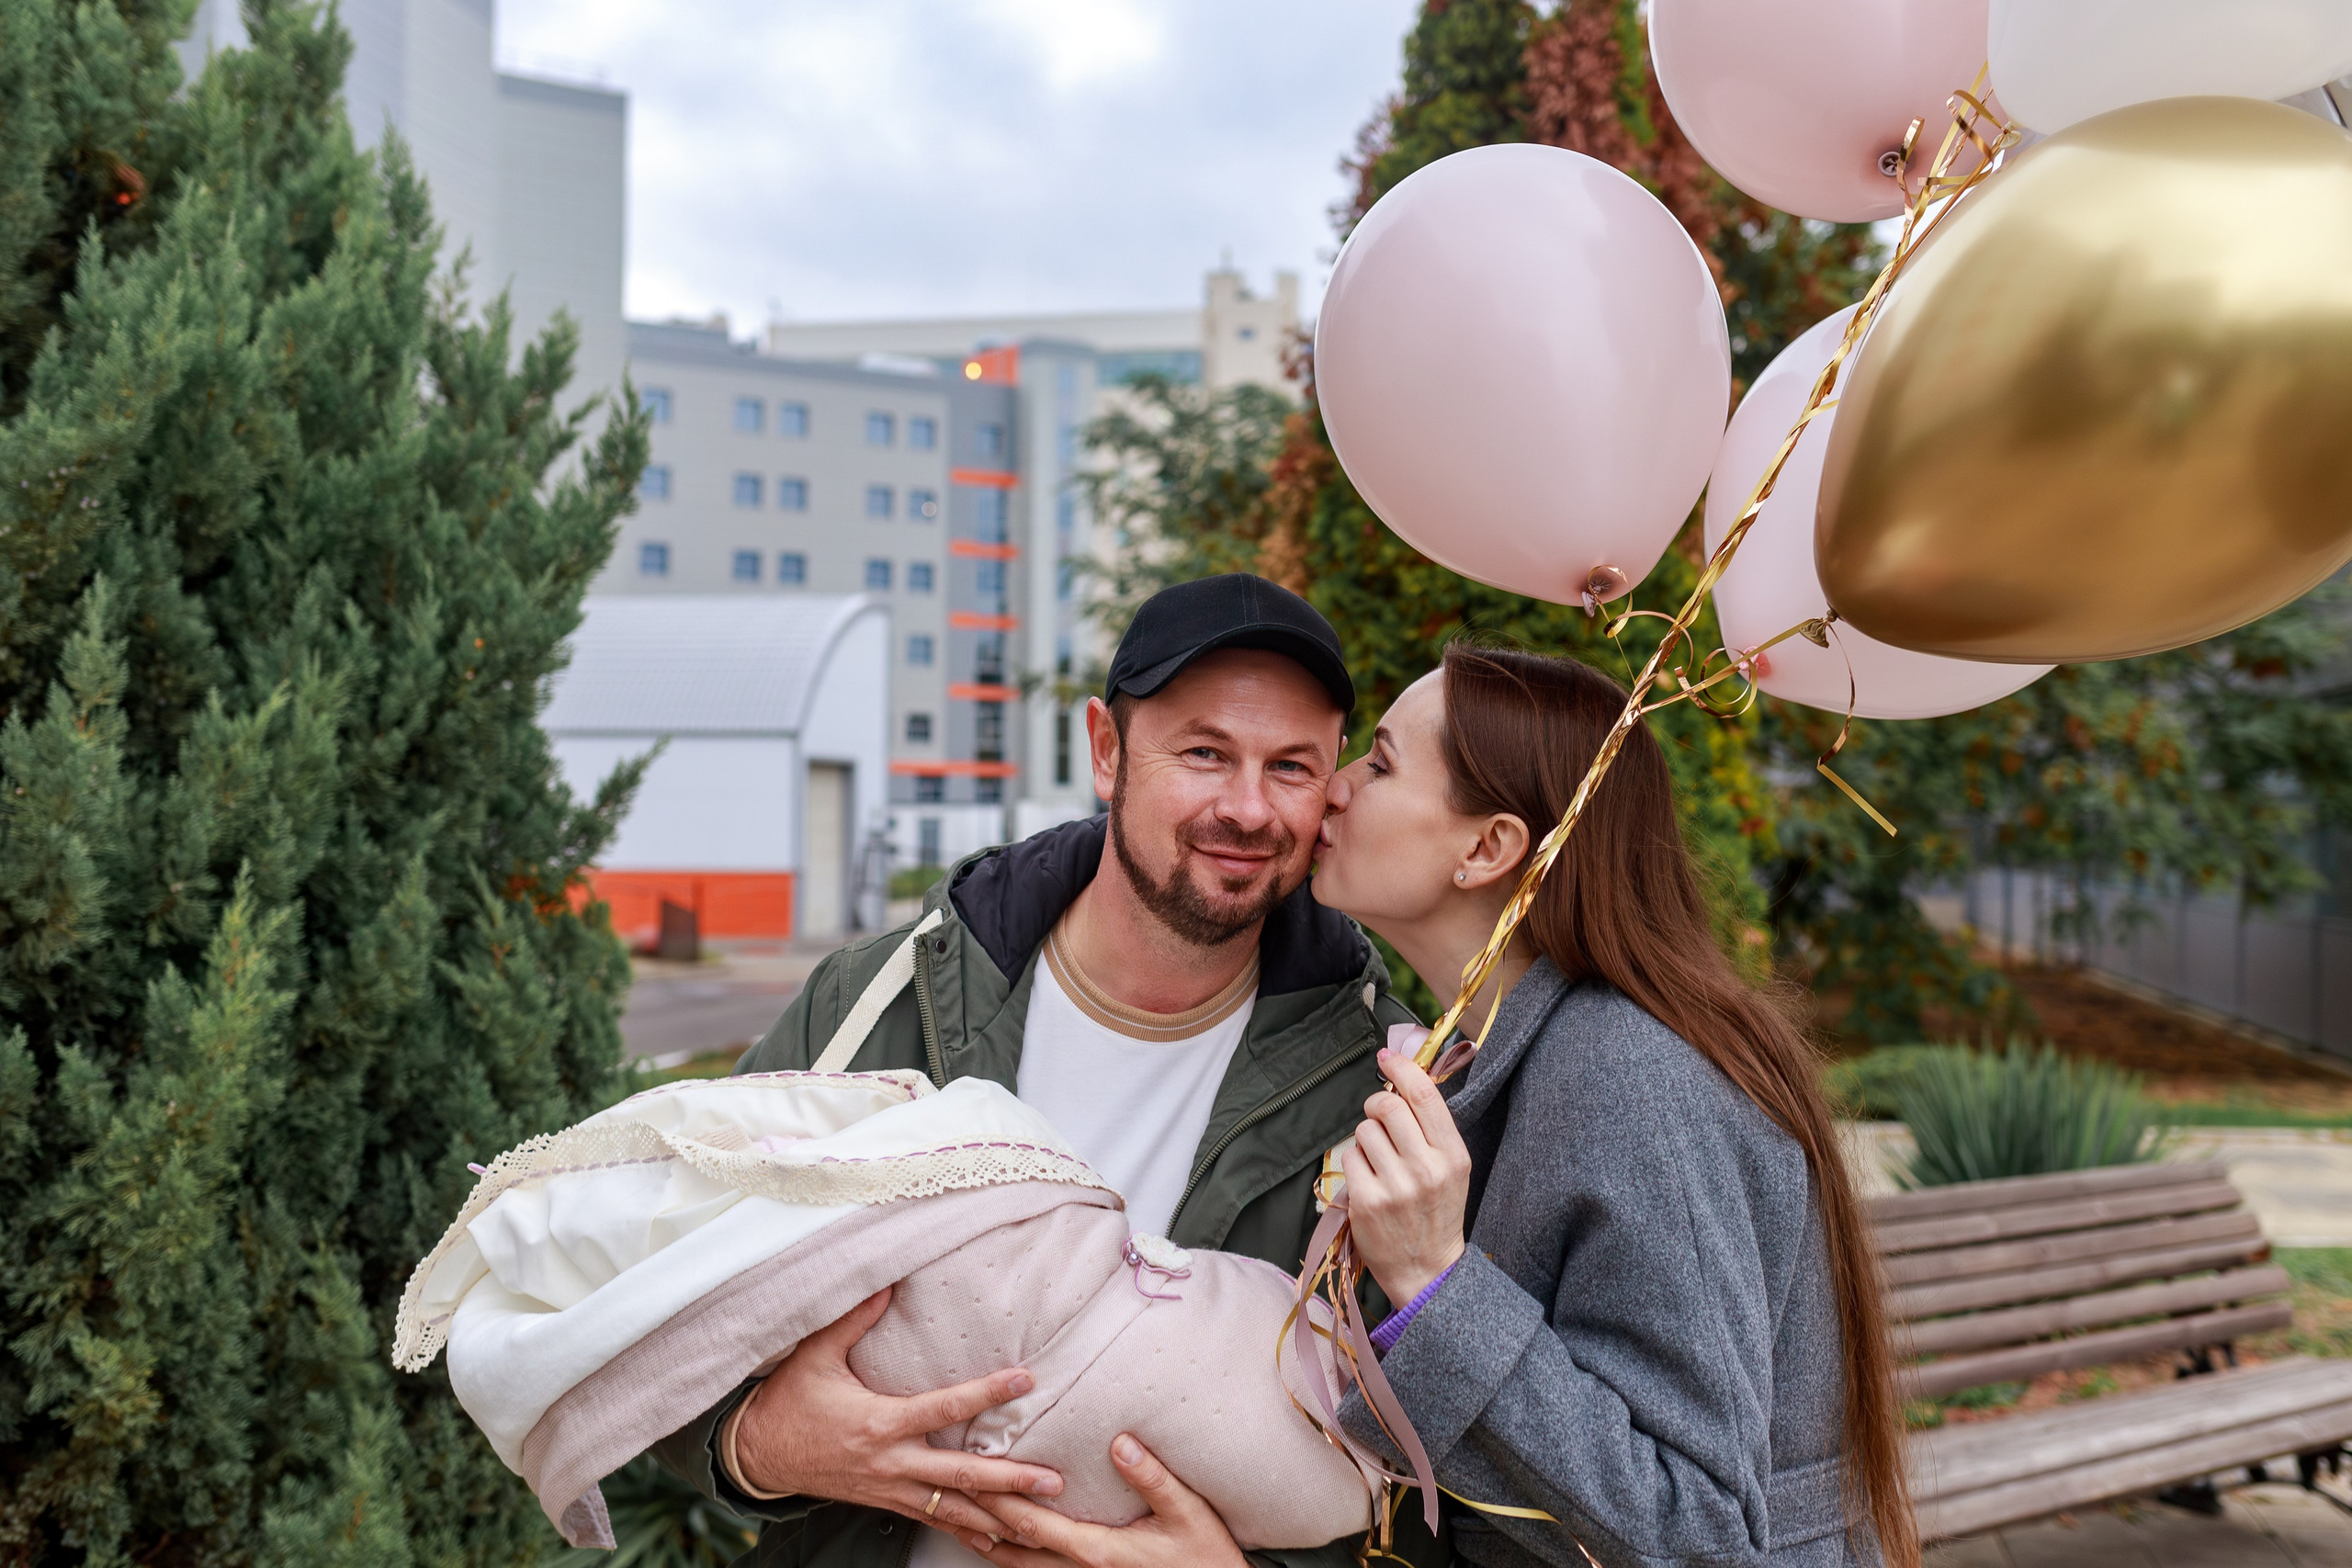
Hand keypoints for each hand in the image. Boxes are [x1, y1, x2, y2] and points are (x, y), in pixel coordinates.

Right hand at [732, 1287, 1062, 1539]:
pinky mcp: (887, 1503)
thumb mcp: (815, 1355)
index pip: (944, 1408)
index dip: (986, 1394)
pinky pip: (934, 1522)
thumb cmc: (788, 1401)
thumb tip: (887, 1282)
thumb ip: (854, 1319)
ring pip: (953, 1509)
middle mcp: (891, 1462)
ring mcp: (890, 1489)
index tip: (1024, 1380)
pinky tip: (996, 1542)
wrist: (758, 1454)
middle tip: (1052, 1480)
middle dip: (1010, 1480)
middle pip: (961, 1475)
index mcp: (879, 1423)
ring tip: (1041, 1524)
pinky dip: (967, 1533)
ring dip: (999, 1517)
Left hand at [951, 1434, 1245, 1566]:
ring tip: (959, 1519)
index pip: (1035, 1524)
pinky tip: (1000, 1543)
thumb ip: (1152, 1478)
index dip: (1001, 1501)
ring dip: (989, 1540)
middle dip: (982, 1518)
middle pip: (1017, 1545)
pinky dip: (1012, 1555)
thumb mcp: (1186, 1511)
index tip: (974, 1476)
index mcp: (1098, 1549)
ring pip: (1021, 1564)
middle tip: (951, 1490)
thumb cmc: (1204, 1553)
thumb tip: (1120, 1444)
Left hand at [1340, 1048, 1469, 1305]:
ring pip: (1364, 1130)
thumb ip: (1431, 1128)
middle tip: (1378, 1118)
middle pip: (1387, 1107)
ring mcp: (1395, 1186)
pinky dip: (1355, 1163)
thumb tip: (1402, 1078)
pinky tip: (1370, 1181)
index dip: (1401, 1068)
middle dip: (1376, 1105)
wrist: (1428, 1270)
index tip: (1386, 1057)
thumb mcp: (1451, 1168)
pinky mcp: (1367, 1202)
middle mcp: (1426, 1168)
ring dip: (1366, 1138)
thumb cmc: (1437, 1212)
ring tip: (1380, 1162)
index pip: (1424, 1096)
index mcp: (1452, 1155)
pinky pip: (1349, 1157)